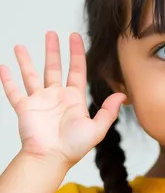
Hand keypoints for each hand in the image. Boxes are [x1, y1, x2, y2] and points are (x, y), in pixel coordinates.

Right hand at [0, 32, 125, 167]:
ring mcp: (39, 101)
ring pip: (31, 75)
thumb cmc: (74, 147)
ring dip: (26, 61)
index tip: (74, 37)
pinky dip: (7, 79)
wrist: (51, 159)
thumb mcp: (97, 128)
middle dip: (53, 50)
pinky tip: (3, 67)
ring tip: (20, 46)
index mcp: (74, 99)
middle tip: (51, 33)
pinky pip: (13, 91)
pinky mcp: (24, 108)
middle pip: (54, 68)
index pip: (76, 70)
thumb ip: (108, 111)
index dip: (76, 53)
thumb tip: (123, 95)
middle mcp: (56, 97)